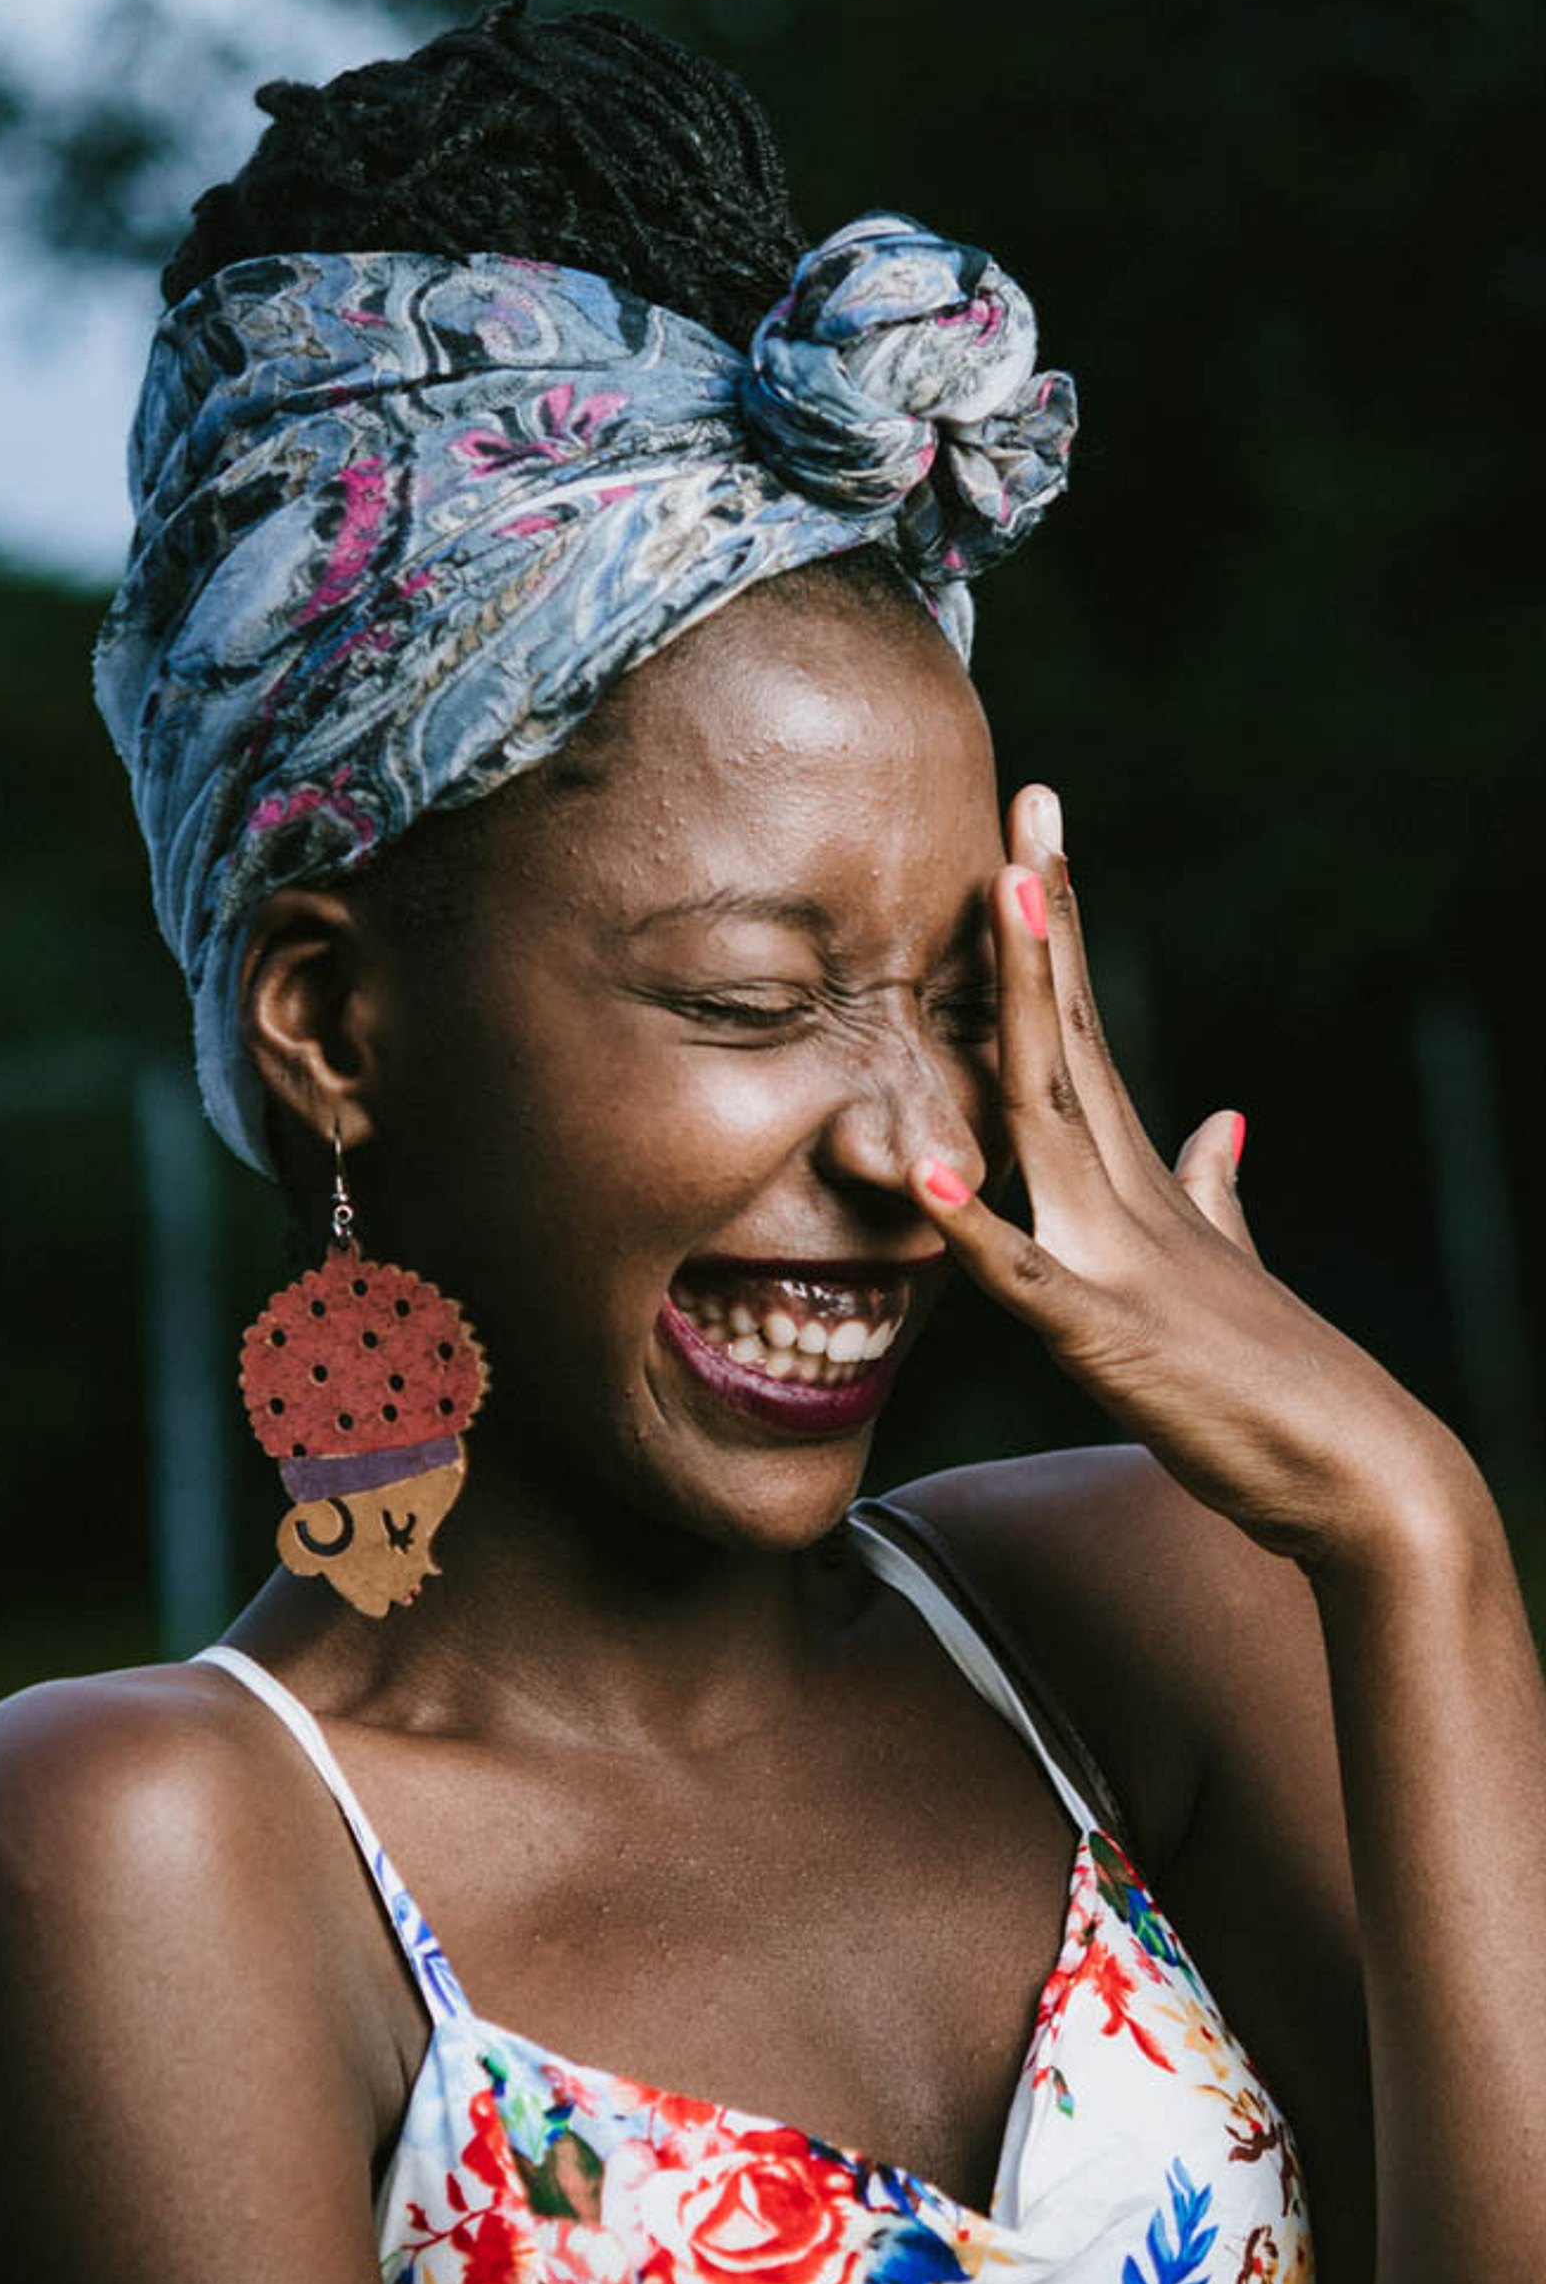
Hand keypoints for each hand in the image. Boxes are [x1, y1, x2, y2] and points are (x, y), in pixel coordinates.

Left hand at [910, 784, 1466, 1572]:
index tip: (1036, 836)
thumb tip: (1220, 1127)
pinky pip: (1025, 1277)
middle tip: (1029, 803)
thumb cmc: (1283, 1390)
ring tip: (1003, 900)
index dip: (1057, 938)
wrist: (1362, 1479)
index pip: (1087, 1036)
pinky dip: (973, 1224)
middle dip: (1045, 920)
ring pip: (1051, 1114)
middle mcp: (1131, 1197)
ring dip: (1022, 1009)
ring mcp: (1122, 1259)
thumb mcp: (1232, 1269)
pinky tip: (922, 1166)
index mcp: (1146, 1184)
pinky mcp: (1107, 1338)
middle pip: (1070, 1037)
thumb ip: (1215, 1196)